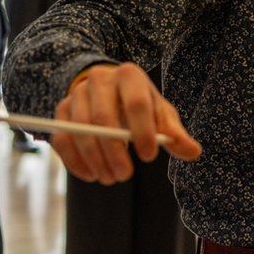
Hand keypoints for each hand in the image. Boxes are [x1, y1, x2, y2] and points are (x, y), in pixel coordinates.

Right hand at [52, 63, 201, 184]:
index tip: (149, 156)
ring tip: (111, 178)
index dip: (143, 131)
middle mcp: (100, 80)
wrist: (108, 90)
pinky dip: (75, 162)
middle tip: (125, 176)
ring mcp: (76, 94)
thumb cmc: (140, 104)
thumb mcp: (160, 113)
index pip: (136, 103)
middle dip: (114, 152)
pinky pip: (62, 140)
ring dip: (95, 160)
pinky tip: (91, 175)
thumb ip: (174, 133)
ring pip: (80, 131)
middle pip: (103, 119)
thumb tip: (194, 152)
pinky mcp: (60, 111)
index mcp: (130, 76)